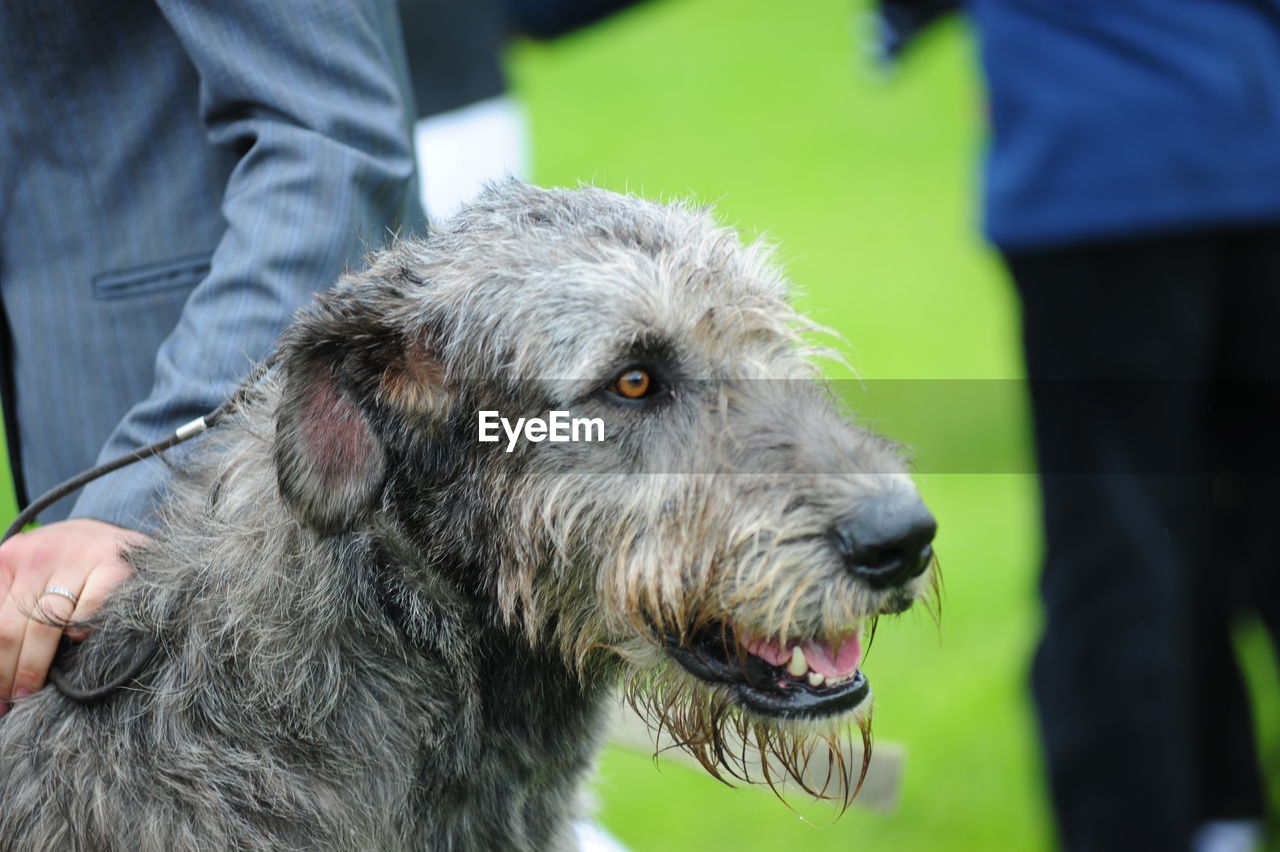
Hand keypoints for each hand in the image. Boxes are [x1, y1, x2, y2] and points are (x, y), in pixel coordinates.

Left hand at [0, 518, 147, 713]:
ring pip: (46, 625)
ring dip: (35, 665)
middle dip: (8, 671)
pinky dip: (81, 633)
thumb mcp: (23, 574)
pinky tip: (76, 645)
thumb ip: (8, 610)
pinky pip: (90, 610)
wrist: (112, 533)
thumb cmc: (61, 564)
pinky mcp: (114, 567)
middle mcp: (40, 556)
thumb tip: (2, 667)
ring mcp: (79, 560)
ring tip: (31, 689)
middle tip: (12, 698)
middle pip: (10, 628)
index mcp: (9, 558)